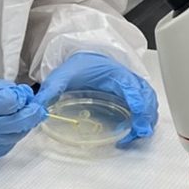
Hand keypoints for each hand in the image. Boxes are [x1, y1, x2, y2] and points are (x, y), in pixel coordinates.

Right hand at [0, 77, 46, 163]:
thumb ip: (3, 90)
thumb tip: (24, 95)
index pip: (11, 103)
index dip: (23, 97)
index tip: (25, 93)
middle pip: (19, 122)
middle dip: (33, 112)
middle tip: (37, 105)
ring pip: (17, 135)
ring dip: (25, 124)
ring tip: (24, 113)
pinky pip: (9, 144)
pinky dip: (14, 134)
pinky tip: (11, 125)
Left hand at [35, 52, 157, 145]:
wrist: (85, 53)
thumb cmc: (78, 63)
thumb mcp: (62, 75)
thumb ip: (50, 91)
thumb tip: (38, 109)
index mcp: (114, 72)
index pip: (133, 88)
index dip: (139, 105)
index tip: (137, 121)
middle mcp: (127, 78)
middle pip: (147, 96)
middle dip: (147, 115)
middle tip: (139, 133)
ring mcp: (131, 85)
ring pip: (149, 100)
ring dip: (148, 117)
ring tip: (138, 134)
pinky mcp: (130, 92)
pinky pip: (146, 103)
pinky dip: (146, 116)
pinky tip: (135, 129)